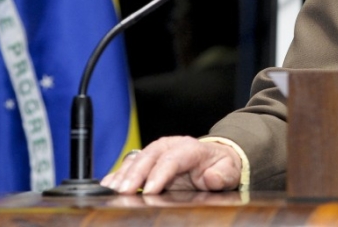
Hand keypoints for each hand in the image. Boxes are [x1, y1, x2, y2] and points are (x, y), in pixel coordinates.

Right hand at [100, 136, 242, 194]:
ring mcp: (157, 152)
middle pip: (150, 156)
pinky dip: (118, 174)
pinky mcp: (147, 160)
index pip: (173, 158)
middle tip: (125, 191)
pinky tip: (109, 185)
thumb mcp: (229, 171)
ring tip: (113, 190)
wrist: (214, 159)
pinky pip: (130, 164)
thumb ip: (222, 175)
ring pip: (137, 158)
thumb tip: (211, 177)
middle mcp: (171, 146)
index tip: (150, 191)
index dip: (160, 174)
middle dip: (136, 174)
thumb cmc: (219, 166)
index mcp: (191, 148)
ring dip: (123, 174)